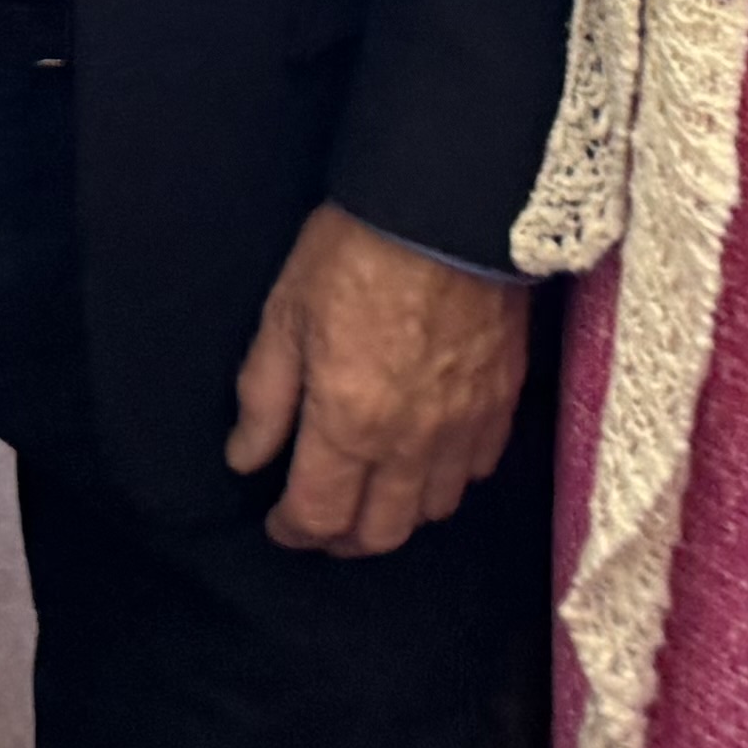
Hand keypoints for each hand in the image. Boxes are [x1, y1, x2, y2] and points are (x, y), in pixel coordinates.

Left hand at [221, 204, 524, 555]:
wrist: (449, 208)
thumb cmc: (356, 252)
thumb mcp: (285, 316)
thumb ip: (264, 397)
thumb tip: (245, 458)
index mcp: (349, 424)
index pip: (318, 516)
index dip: (291, 530)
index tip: (277, 522)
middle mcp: (410, 443)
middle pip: (380, 533)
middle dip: (342, 539)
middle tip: (319, 521)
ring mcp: (464, 428)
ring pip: (432, 510)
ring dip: (396, 515)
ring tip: (370, 493)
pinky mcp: (502, 403)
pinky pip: (475, 471)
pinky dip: (447, 480)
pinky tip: (426, 458)